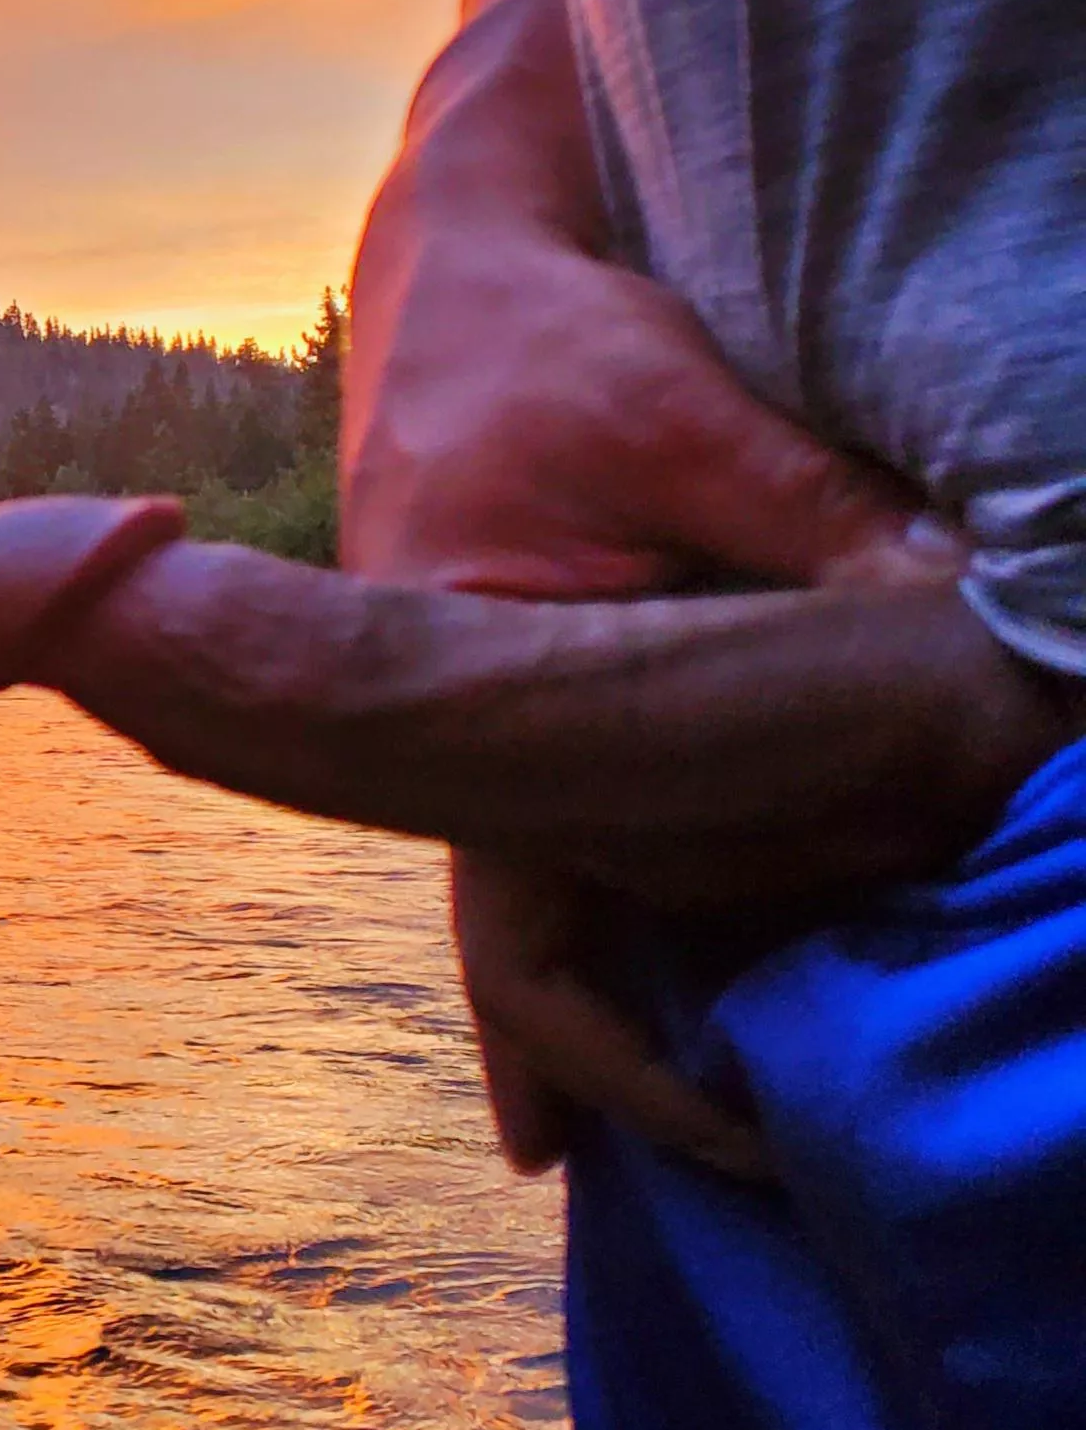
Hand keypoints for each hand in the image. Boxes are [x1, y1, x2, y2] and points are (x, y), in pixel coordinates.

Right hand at [344, 207, 963, 1172]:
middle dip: (611, 1060)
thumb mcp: (685, 421)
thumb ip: (821, 530)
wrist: (455, 269)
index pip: (526, 931)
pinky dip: (665, 886)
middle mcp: (460, 740)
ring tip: (753, 1091)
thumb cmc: (546, 344)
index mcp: (463, 700)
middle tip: (721, 1160)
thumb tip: (975, 625)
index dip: (606, 1060)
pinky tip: (729, 933)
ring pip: (571, 888)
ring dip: (649, 981)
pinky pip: (599, 815)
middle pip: (539, 941)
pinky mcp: (535, 678)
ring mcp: (490, 716)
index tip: (727, 1130)